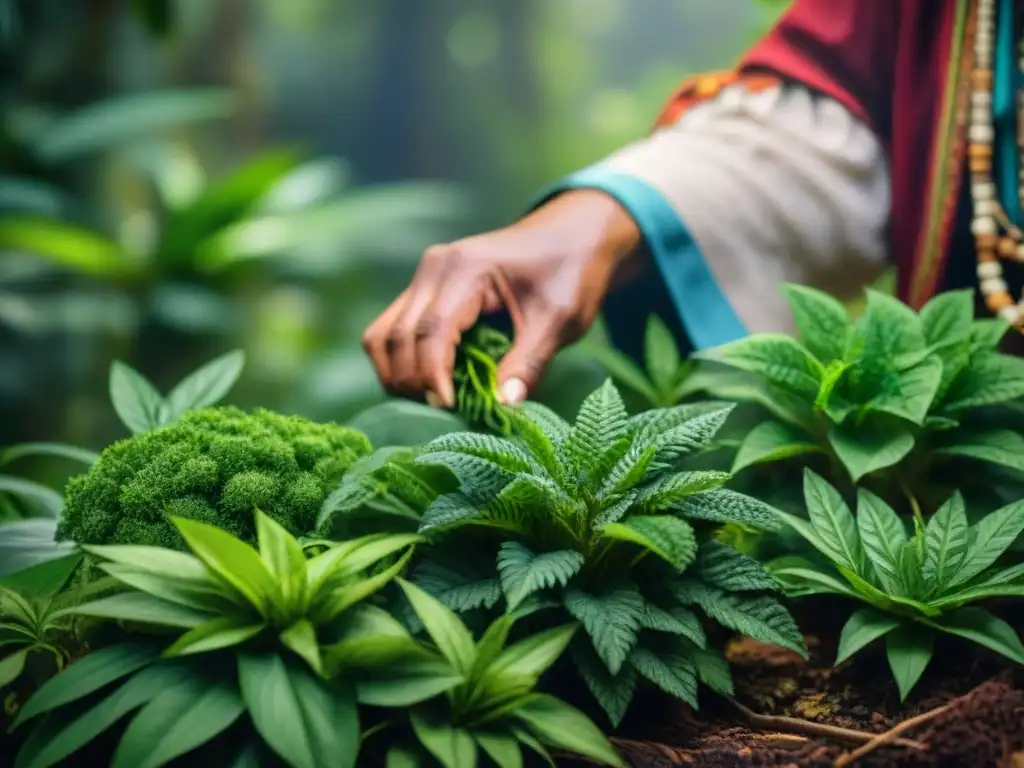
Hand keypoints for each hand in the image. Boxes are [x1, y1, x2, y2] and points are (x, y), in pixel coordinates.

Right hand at [362, 189, 641, 405]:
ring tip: (434, 400)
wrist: (572, 234)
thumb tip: (502, 406)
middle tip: (445, 412)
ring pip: (382, 335)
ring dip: (397, 374)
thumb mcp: (562, 319)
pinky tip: (432, 383)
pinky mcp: (424, 290)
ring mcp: (424, 277)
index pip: (431, 330)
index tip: (448, 407)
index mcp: (467, 268)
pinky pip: (393, 331)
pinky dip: (402, 362)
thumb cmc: (571, 272)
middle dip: (413, 382)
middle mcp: (434, 268)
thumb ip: (530, 362)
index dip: (432, 375)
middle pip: (396, 336)